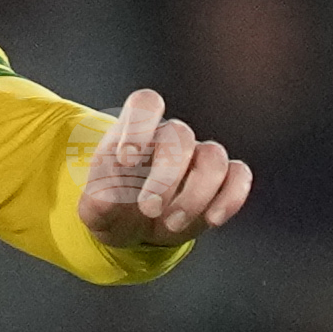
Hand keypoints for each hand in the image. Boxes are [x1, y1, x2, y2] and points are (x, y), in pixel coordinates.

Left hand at [79, 88, 252, 245]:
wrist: (132, 227)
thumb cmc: (111, 208)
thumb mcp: (93, 210)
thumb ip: (96, 200)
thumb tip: (108, 196)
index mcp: (135, 131)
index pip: (146, 104)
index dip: (139, 126)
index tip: (126, 160)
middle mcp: (171, 137)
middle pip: (180, 135)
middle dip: (165, 176)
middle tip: (148, 210)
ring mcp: (199, 156)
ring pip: (213, 156)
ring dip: (195, 194)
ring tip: (171, 224)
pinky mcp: (222, 180)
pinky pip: (239, 175)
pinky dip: (231, 197)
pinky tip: (212, 220)